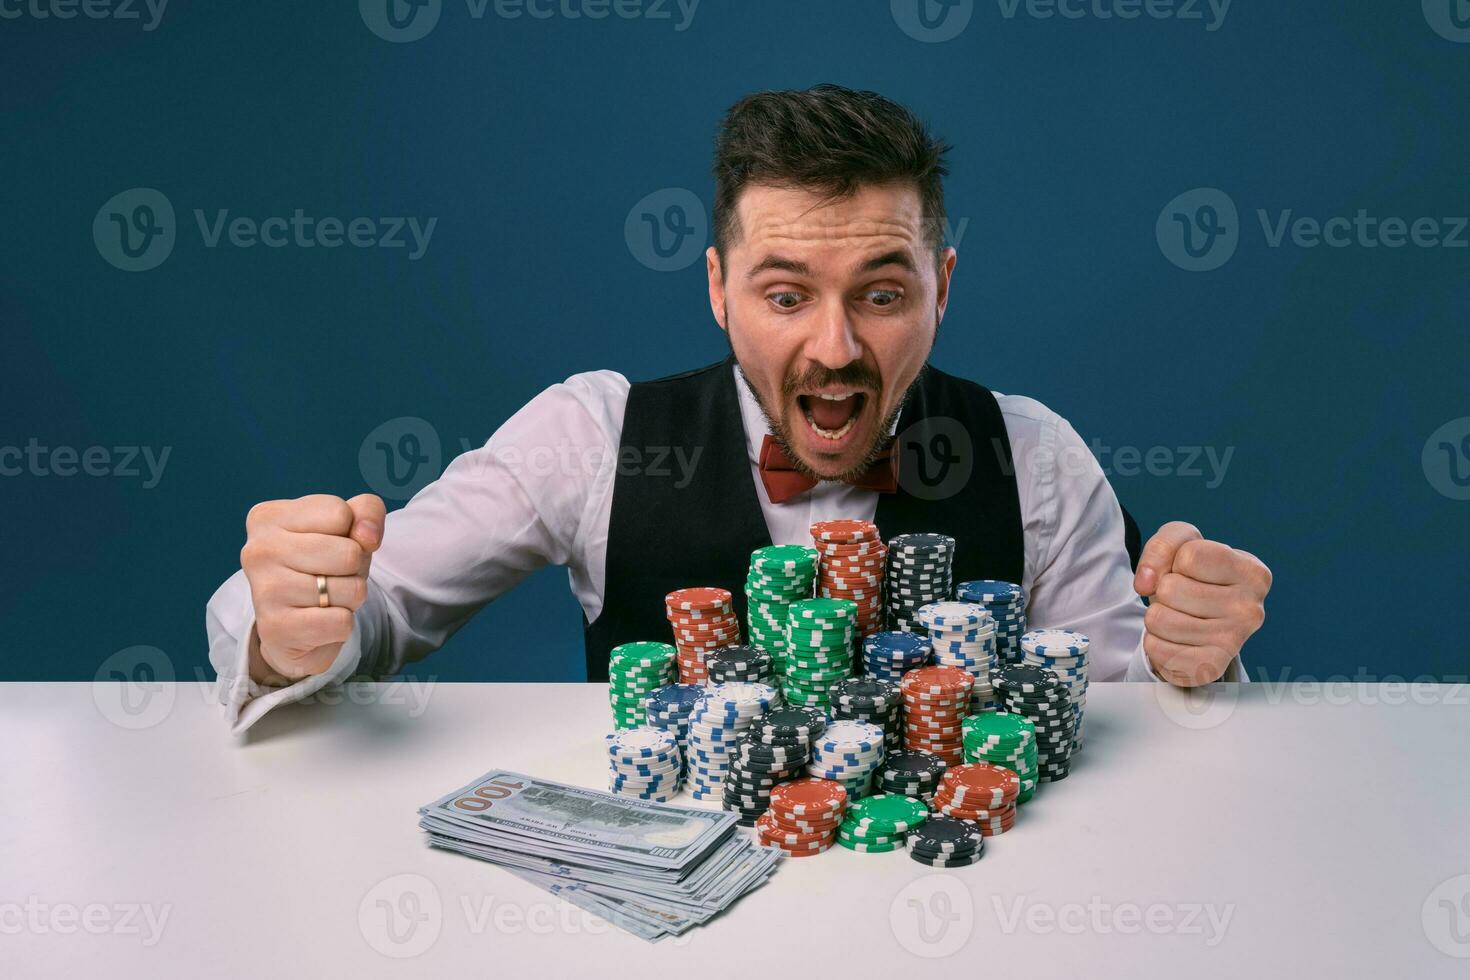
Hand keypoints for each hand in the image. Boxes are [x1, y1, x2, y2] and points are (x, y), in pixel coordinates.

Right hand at [239, 493, 385, 684]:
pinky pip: (341, 622)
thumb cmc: (324, 565)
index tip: (330, 545)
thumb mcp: (348, 527)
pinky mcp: (276, 629)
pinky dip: (342, 624)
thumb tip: (368, 536)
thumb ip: (367, 510)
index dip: (351, 533)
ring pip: (350, 590)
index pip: (340, 514)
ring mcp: (264, 591)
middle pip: (349, 554)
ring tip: (325, 598)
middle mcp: (258, 550)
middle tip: (331, 576)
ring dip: (349, 598)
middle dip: (354, 569)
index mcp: (268, 517)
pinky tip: (319, 621)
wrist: (296, 625)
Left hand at [1133, 521, 1270, 686]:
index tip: (1191, 570)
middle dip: (1164, 590)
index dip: (1177, 560)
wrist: (1202, 619)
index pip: (1190, 555)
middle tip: (1182, 598)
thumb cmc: (1194, 575)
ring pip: (1159, 619)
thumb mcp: (1181, 543)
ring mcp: (1233, 643)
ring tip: (1178, 615)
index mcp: (1253, 573)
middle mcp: (1251, 610)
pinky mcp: (1209, 668)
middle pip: (1170, 588)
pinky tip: (1176, 639)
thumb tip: (1145, 584)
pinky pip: (1156, 648)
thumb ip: (1162, 547)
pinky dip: (1155, 641)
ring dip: (1157, 615)